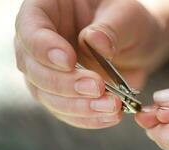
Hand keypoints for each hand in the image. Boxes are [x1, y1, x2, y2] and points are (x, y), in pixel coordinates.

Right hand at [15, 0, 168, 128]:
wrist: (138, 45)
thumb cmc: (128, 22)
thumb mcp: (125, 14)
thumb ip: (110, 28)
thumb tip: (95, 42)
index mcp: (48, 11)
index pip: (30, 28)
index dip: (44, 48)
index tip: (69, 62)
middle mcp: (43, 44)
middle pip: (34, 69)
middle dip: (64, 84)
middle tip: (96, 87)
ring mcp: (51, 72)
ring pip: (48, 96)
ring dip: (77, 107)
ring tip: (110, 107)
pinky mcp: (65, 95)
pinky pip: (67, 112)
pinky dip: (88, 118)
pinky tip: (109, 116)